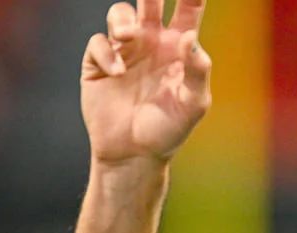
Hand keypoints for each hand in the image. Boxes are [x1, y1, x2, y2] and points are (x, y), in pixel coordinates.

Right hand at [81, 0, 210, 164]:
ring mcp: (125, 51)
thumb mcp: (193, 103)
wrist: (134, 153)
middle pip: (150, 2)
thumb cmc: (169, 129)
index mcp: (178, 48)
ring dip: (122, 19)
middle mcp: (152, 43)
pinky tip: (117, 73)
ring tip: (127, 36)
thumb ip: (197, 70)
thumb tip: (190, 37)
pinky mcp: (99, 62)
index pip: (187, 11)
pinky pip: (99, 42)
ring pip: (120, 14)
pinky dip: (107, 53)